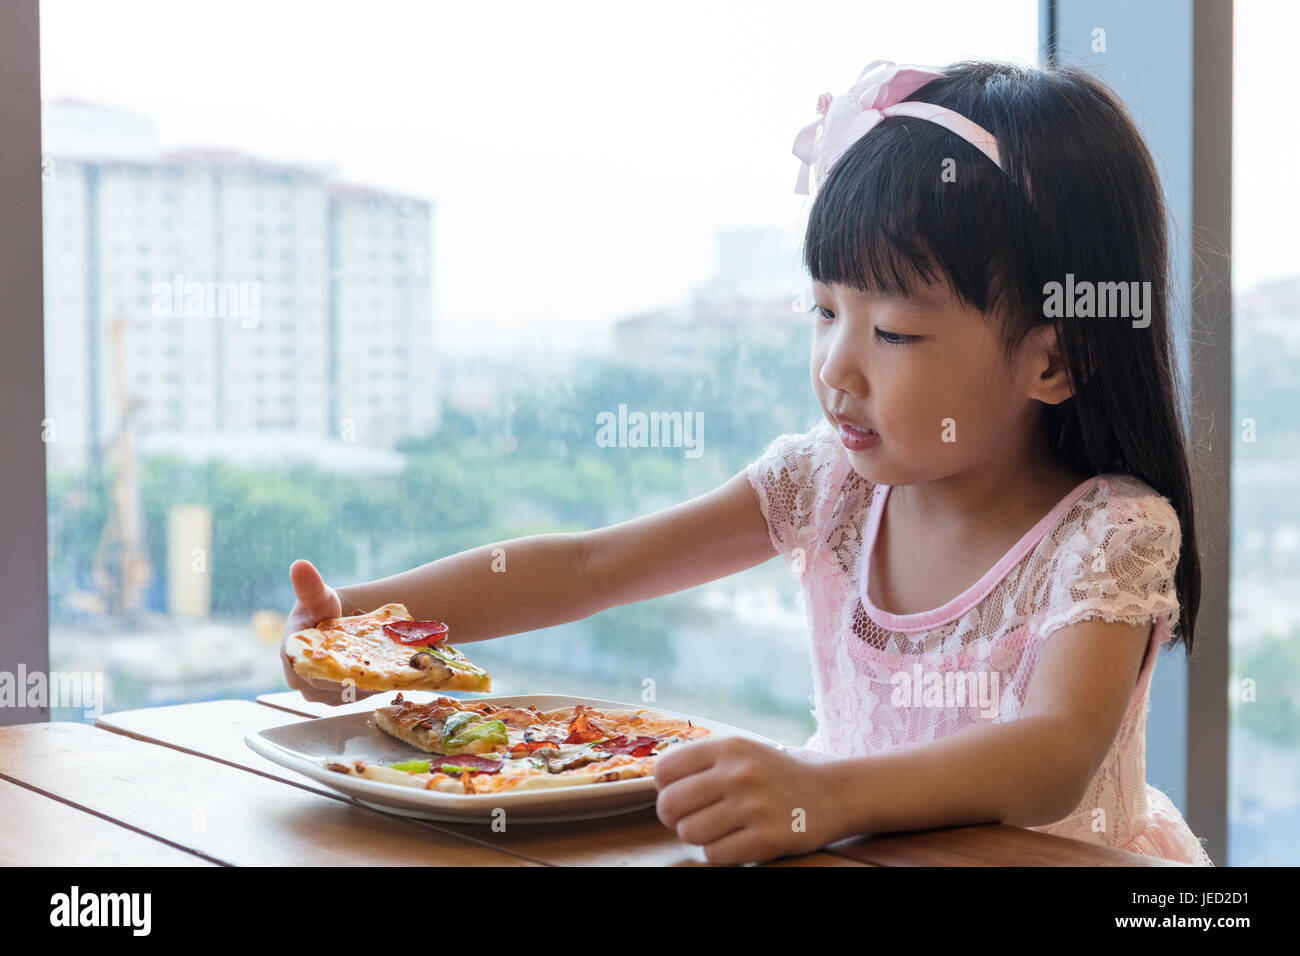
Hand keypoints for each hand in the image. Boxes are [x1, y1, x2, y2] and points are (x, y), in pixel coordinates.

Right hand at [279, 559, 379, 704]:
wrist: (337, 622)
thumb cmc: (322, 607)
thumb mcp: (318, 595)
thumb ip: (309, 584)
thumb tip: (299, 565)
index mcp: (290, 656)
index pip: (310, 670)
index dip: (335, 668)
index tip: (359, 659)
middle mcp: (299, 680)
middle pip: (329, 686)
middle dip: (355, 676)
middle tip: (380, 663)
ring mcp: (317, 692)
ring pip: (344, 694)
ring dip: (366, 683)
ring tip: (386, 667)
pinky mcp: (334, 698)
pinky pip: (353, 697)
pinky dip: (370, 688)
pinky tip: (386, 675)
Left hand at [654, 736, 847, 864]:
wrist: (832, 794)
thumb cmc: (774, 775)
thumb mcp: (741, 752)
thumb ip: (701, 761)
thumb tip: (655, 781)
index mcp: (729, 747)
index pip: (664, 770)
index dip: (666, 787)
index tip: (681, 793)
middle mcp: (740, 773)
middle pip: (669, 805)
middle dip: (676, 817)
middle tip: (693, 816)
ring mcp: (755, 807)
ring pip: (689, 833)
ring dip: (700, 836)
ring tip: (721, 827)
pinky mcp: (768, 839)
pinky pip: (715, 855)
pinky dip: (721, 853)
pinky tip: (739, 840)